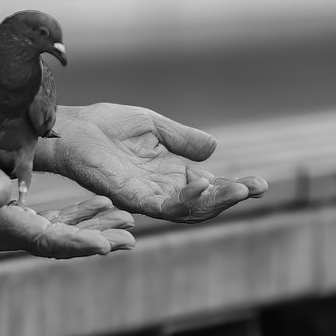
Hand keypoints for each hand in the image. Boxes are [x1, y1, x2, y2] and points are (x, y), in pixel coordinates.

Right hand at [0, 144, 135, 259]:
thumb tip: (9, 192)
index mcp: (0, 226)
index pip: (48, 240)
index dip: (79, 242)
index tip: (108, 244)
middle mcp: (9, 233)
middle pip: (62, 243)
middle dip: (97, 239)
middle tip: (131, 236)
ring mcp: (10, 227)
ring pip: (60, 234)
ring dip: (92, 228)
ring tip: (124, 223)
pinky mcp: (10, 217)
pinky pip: (51, 223)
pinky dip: (75, 217)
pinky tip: (95, 206)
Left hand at [34, 103, 266, 221]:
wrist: (75, 129)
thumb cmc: (108, 126)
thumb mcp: (155, 126)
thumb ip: (182, 139)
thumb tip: (213, 149)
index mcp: (171, 175)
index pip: (209, 187)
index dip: (235, 186)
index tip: (259, 183)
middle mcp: (162, 190)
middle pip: (204, 203)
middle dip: (232, 196)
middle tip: (257, 187)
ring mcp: (147, 196)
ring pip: (188, 210)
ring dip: (216, 201)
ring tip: (240, 189)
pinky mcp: (130, 197)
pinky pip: (162, 206)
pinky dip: (185, 199)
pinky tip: (202, 186)